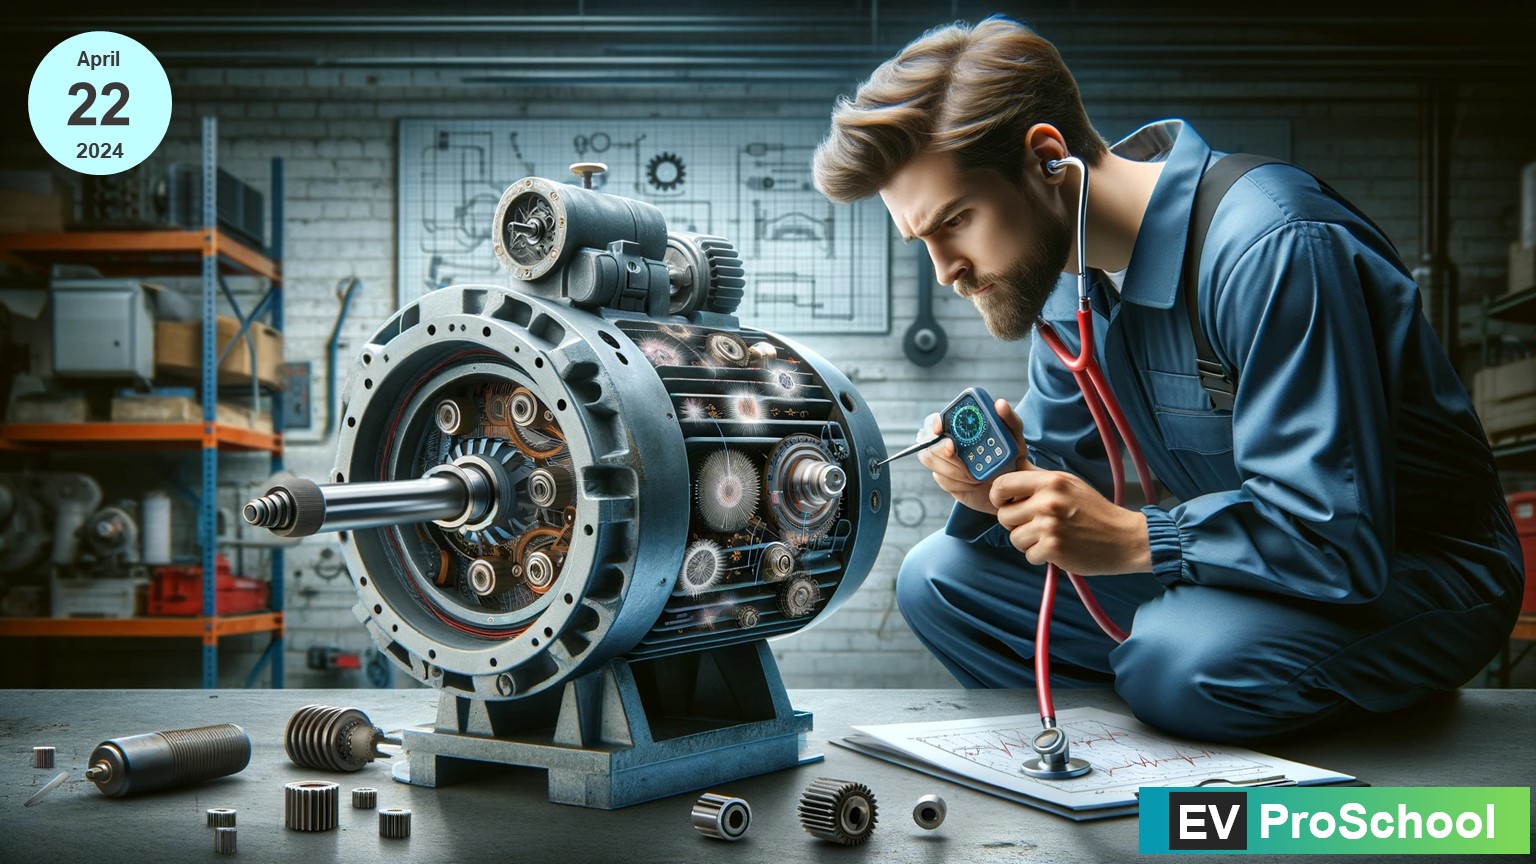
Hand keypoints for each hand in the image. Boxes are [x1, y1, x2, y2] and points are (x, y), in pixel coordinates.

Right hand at [916, 398, 1029, 516]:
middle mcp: (947, 441)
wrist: (1010, 490)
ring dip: (954, 470)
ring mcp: (944, 462)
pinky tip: (973, 484)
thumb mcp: (1015, 439)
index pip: (937, 420)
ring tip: (976, 476)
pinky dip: (960, 484)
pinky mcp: (945, 480)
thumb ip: (1010, 420)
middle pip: (930, 443)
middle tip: (959, 456)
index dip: (934, 423)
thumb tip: (1000, 403)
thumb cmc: (1011, 459)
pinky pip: (943, 481)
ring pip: (932, 462)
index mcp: (960, 427)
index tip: (940, 430)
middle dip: (943, 452)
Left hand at [989, 467, 1151, 575]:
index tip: (1006, 504)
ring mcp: (1049, 526)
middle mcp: (1047, 501)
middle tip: (1037, 524)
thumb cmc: (1094, 511)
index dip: (999, 497)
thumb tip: (1012, 468)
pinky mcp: (1053, 549)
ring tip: (1051, 536)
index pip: (1002, 485)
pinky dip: (1041, 556)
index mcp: (1050, 481)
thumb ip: (1038, 477)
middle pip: (1004, 516)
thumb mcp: (1068, 483)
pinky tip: (1058, 549)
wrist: (1124, 537)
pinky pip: (1028, 555)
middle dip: (1016, 524)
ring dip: (1029, 542)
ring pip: (1014, 538)